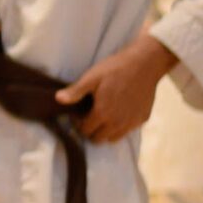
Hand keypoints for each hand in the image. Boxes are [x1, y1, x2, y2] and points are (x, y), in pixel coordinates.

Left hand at [56, 33, 176, 143]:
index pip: (85, 130)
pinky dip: (120, 127)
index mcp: (102, 113)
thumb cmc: (115, 68)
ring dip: (105, 131)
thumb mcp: (92, 77)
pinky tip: (119, 112)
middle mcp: (117, 123)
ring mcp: (132, 123)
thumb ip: (75, 91)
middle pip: (98, 138)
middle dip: (90, 130)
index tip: (79, 113)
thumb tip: (57, 99)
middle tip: (89, 115)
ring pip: (113, 138)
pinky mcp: (142, 119)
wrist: (144, 64)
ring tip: (103, 115)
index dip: (78, 123)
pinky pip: (128, 131)